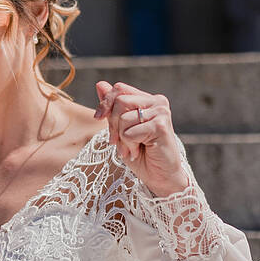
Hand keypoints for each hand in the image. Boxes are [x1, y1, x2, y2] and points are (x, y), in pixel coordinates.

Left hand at [94, 80, 188, 196]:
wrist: (160, 176)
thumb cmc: (140, 154)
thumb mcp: (120, 129)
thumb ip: (112, 108)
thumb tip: (100, 84)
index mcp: (147, 100)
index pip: (119, 88)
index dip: (105, 103)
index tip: (98, 118)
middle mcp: (157, 102)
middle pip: (120, 101)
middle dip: (112, 125)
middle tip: (116, 142)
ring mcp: (161, 112)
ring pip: (123, 118)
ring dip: (121, 139)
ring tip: (131, 149)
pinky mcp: (161, 126)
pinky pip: (130, 132)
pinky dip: (128, 145)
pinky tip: (137, 152)